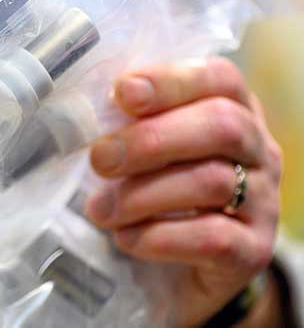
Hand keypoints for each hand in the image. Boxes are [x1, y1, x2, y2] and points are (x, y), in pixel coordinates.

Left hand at [85, 57, 281, 326]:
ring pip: (213, 183)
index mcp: (233, 109)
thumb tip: (83, 108)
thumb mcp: (144, 149)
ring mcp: (263, 202)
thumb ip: (128, 122)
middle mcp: (258, 151)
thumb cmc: (153, 191)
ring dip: (143, 194)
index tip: (122, 92)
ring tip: (99, 209)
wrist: (177, 269)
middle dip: (151, 140)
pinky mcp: (254, 252)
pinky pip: (213, 238)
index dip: (170, 81)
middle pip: (221, 126)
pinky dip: (159, 236)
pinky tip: (125, 237)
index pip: (218, 78)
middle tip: (100, 159)